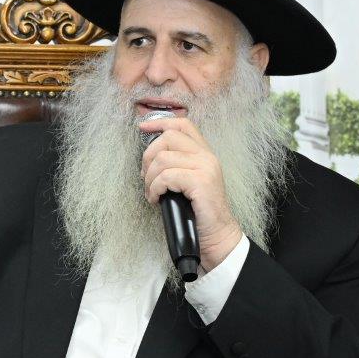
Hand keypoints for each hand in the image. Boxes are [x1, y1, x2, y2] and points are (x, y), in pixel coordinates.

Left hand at [139, 115, 242, 271]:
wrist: (216, 234)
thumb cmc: (197, 211)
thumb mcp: (186, 182)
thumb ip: (176, 165)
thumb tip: (149, 157)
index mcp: (203, 153)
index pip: (182, 124)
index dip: (159, 122)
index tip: (142, 127)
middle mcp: (207, 156)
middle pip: (167, 138)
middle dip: (148, 157)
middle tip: (147, 178)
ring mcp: (205, 167)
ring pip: (162, 159)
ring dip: (149, 178)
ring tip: (152, 193)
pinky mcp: (201, 181)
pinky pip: (165, 177)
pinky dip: (154, 189)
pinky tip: (157, 199)